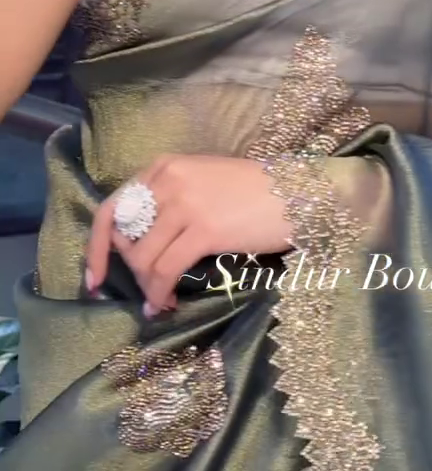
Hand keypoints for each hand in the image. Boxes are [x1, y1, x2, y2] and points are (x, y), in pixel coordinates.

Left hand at [85, 154, 292, 316]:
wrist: (297, 192)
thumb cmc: (254, 191)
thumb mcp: (201, 183)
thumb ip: (168, 201)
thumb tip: (138, 242)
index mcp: (164, 166)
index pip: (113, 208)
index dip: (97, 247)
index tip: (96, 277)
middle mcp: (169, 179)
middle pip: (125, 238)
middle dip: (132, 270)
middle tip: (150, 288)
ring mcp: (185, 203)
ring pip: (143, 258)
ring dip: (148, 286)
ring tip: (161, 300)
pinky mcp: (204, 229)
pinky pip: (165, 270)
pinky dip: (159, 293)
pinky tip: (165, 304)